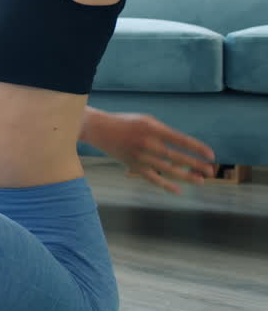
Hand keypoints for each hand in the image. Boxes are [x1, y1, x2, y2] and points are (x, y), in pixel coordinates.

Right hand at [84, 110, 216, 193]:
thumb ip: (164, 133)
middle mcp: (147, 143)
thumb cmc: (126, 123)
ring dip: (186, 176)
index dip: (197, 148)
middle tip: (211, 170)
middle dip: (196, 164)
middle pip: (176, 157)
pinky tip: (178, 190)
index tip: (211, 155)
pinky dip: (165, 185)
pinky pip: (152, 178)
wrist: (99, 129)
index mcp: (153, 128)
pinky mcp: (133, 166)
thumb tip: (185, 148)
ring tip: (201, 181)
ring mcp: (140, 156)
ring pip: (167, 169)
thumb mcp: (147, 121)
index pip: (181, 140)